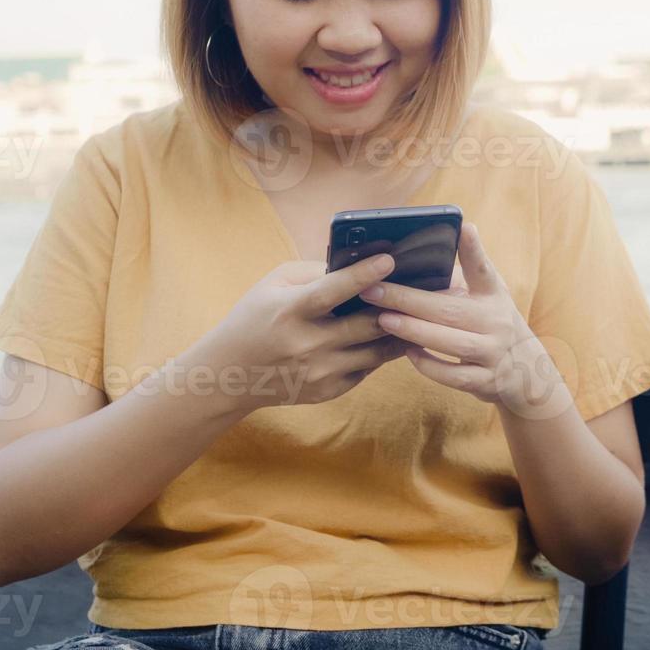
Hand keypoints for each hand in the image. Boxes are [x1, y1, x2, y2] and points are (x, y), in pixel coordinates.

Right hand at [189, 253, 410, 412]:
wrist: (229, 375)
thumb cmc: (254, 318)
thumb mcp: (272, 285)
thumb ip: (314, 272)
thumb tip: (358, 265)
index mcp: (289, 312)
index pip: (331, 292)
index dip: (362, 275)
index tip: (390, 259)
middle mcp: (306, 345)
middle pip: (365, 325)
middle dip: (396, 306)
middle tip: (420, 288)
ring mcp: (319, 372)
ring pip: (376, 352)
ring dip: (400, 331)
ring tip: (419, 313)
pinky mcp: (328, 391)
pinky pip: (367, 369)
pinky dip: (381, 352)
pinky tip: (394, 336)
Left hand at [360, 222, 570, 416]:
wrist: (525, 371)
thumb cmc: (490, 324)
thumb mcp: (487, 296)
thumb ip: (461, 278)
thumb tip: (418, 256)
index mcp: (494, 296)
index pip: (484, 269)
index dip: (474, 249)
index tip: (464, 227)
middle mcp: (496, 322)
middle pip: (450, 309)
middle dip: (408, 299)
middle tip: (374, 290)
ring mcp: (493, 352)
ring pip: (450, 342)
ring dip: (414, 331)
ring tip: (384, 320)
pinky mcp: (485, 381)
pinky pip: (452, 374)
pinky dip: (428, 364)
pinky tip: (407, 352)